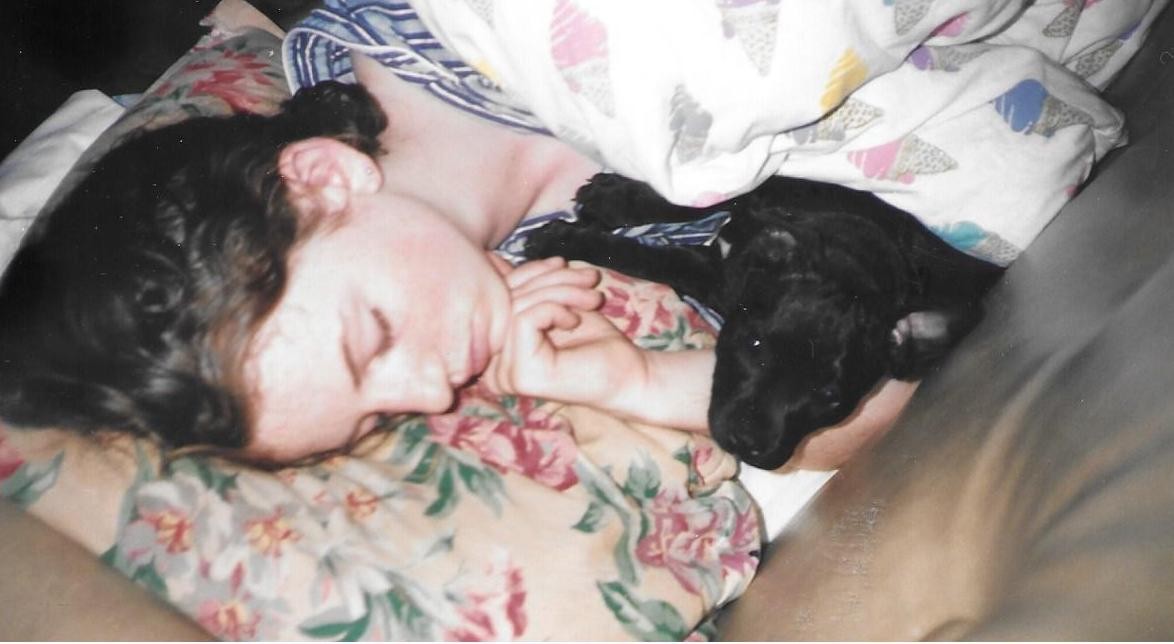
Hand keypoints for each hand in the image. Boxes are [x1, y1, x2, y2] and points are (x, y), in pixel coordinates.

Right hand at [482, 257, 647, 408]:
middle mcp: (495, 368)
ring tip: (593, 298)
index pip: (498, 300)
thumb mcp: (554, 304)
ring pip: (518, 306)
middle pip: (507, 300)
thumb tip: (491, 259)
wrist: (632, 375)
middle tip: (588, 278)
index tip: (560, 263)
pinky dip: (556, 308)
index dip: (528, 273)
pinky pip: (525, 319)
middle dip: (550, 279)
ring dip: (562, 291)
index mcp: (499, 354)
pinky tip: (576, 320)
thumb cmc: (598, 343)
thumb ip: (524, 290)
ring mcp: (506, 375)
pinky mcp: (522, 375)